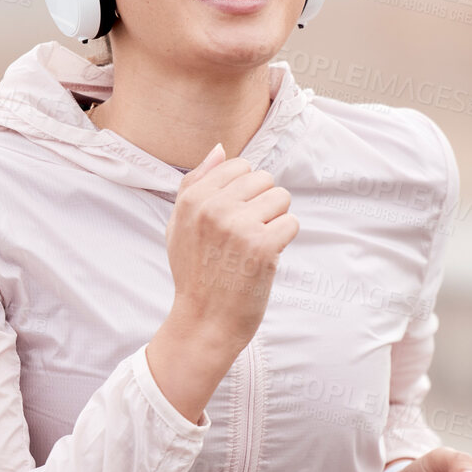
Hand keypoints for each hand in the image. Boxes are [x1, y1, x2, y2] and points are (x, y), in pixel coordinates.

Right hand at [166, 142, 298, 350]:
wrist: (204, 322)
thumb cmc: (195, 273)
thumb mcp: (179, 225)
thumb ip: (196, 183)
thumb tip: (220, 149)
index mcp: (192, 199)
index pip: (239, 165)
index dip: (245, 191)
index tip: (234, 217)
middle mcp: (213, 208)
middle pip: (264, 179)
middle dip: (262, 204)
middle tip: (245, 236)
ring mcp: (238, 226)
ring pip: (281, 198)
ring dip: (275, 221)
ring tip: (254, 246)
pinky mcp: (262, 246)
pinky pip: (292, 223)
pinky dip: (284, 241)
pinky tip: (265, 258)